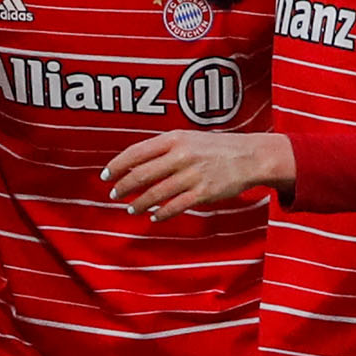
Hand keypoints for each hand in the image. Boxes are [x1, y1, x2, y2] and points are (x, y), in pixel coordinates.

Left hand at [105, 129, 289, 221]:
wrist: (250, 156)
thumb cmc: (214, 148)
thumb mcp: (187, 139)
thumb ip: (162, 150)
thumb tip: (133, 165)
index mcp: (175, 138)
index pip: (137, 152)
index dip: (117, 165)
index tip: (106, 176)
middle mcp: (182, 155)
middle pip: (142, 174)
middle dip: (124, 187)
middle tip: (114, 195)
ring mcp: (193, 174)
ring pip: (157, 193)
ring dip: (140, 204)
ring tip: (132, 209)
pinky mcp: (204, 192)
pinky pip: (176, 206)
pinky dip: (162, 213)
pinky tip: (154, 217)